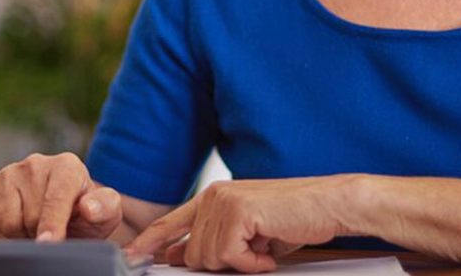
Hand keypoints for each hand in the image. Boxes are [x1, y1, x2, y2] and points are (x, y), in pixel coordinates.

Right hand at [0, 153, 122, 241]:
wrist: (63, 211)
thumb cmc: (86, 214)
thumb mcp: (106, 213)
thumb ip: (104, 207)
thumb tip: (88, 207)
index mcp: (67, 166)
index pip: (55, 199)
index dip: (52, 224)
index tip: (49, 242)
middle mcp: (35, 163)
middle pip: (30, 217)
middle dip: (40, 234)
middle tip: (52, 232)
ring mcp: (9, 172)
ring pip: (8, 222)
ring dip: (21, 235)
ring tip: (36, 228)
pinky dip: (0, 234)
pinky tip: (18, 226)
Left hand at [126, 177, 354, 272]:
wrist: (329, 204)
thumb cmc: (294, 219)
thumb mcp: (248, 235)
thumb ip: (214, 241)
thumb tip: (179, 257)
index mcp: (212, 198)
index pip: (171, 223)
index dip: (149, 242)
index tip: (131, 257)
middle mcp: (212, 196)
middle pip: (193, 254)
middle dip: (224, 265)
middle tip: (255, 254)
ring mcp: (223, 201)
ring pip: (208, 257)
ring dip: (242, 263)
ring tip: (265, 248)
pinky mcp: (237, 211)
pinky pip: (230, 256)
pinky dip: (253, 263)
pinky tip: (269, 250)